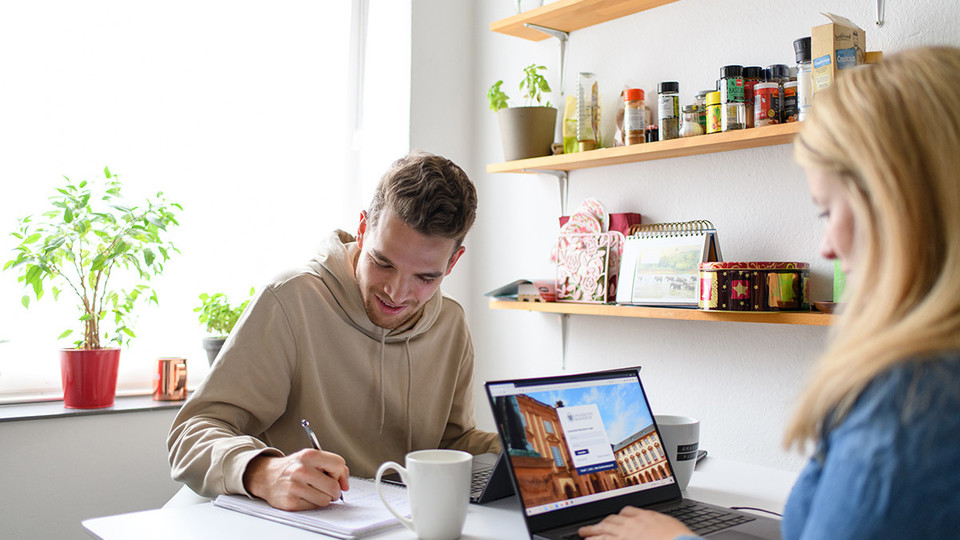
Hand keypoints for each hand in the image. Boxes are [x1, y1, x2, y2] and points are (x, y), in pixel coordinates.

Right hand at [243, 448, 349, 510]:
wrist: (268, 476)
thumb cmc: (295, 467)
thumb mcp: (312, 458)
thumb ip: (333, 466)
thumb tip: (345, 485)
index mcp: (309, 455)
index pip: (338, 464)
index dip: (341, 474)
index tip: (337, 478)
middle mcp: (301, 470)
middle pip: (334, 487)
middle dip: (334, 490)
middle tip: (327, 488)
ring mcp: (295, 487)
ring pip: (326, 500)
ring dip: (324, 498)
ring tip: (314, 491)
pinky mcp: (291, 502)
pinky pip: (314, 507)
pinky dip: (312, 504)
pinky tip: (304, 496)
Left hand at [578, 506, 693, 539]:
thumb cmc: (678, 537)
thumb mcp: (668, 524)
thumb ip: (658, 522)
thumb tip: (658, 524)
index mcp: (644, 517)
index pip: (627, 512)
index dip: (619, 516)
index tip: (614, 519)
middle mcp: (632, 524)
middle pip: (612, 520)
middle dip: (600, 523)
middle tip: (591, 526)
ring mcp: (626, 535)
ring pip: (604, 530)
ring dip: (592, 531)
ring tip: (584, 533)